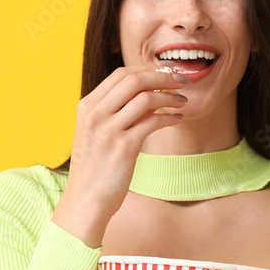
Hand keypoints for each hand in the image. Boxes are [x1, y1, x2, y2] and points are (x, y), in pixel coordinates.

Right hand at [53, 65, 190, 246]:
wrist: (86, 200)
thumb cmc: (94, 168)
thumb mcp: (95, 132)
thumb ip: (113, 111)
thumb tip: (146, 94)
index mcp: (87, 106)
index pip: (121, 74)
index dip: (148, 70)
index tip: (167, 73)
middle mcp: (95, 114)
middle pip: (134, 80)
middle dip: (163, 76)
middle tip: (183, 80)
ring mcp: (108, 130)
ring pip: (146, 98)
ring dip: (170, 96)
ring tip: (182, 101)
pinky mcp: (124, 147)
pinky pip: (153, 122)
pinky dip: (170, 117)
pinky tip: (178, 119)